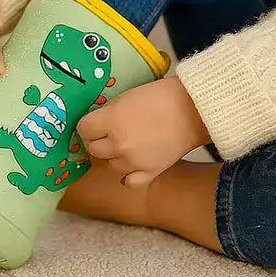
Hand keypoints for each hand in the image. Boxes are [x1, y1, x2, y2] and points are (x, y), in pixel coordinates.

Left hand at [75, 76, 209, 187]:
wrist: (192, 108)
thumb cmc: (160, 96)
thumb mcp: (126, 96)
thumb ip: (108, 112)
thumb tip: (94, 123)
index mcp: (111, 120)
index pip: (83, 129)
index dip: (88, 124)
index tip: (93, 122)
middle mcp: (119, 144)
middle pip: (94, 148)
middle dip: (99, 139)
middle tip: (109, 131)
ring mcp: (134, 162)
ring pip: (109, 164)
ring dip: (114, 155)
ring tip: (128, 142)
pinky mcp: (150, 172)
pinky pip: (128, 181)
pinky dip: (128, 174)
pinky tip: (132, 164)